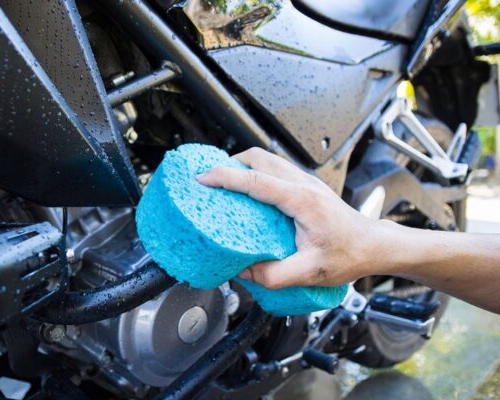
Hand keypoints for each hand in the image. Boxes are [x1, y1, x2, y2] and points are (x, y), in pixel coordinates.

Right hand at [196, 147, 385, 288]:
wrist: (374, 245)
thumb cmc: (350, 254)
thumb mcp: (310, 272)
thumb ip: (274, 275)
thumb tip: (243, 271)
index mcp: (301, 200)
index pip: (255, 180)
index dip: (225, 177)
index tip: (203, 178)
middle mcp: (303, 184)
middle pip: (258, 158)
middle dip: (229, 163)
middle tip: (210, 179)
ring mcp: (305, 182)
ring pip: (267, 159)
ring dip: (242, 166)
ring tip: (224, 182)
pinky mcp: (306, 187)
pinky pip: (275, 169)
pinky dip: (255, 172)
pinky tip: (248, 191)